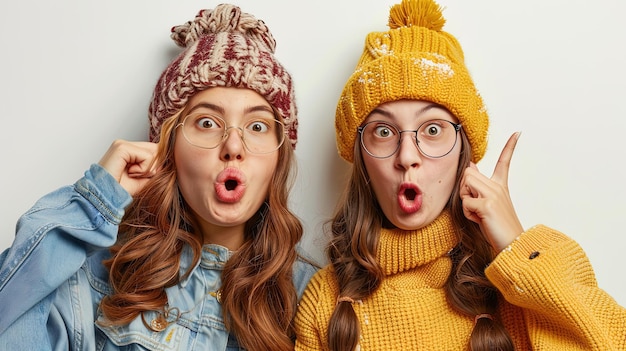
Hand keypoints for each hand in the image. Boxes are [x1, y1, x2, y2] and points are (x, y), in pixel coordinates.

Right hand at [98, 140, 158, 195]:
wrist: (106, 197)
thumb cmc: (121, 190)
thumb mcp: (144, 178)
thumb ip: (156, 167)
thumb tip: (168, 160)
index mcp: (129, 150)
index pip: (154, 150)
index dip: (157, 164)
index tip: (145, 175)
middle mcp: (125, 144)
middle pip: (156, 150)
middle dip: (152, 167)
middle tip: (135, 176)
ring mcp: (122, 144)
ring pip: (153, 153)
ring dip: (147, 170)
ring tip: (131, 174)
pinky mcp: (121, 147)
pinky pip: (147, 156)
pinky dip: (143, 169)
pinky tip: (130, 173)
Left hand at [459, 132, 523, 250]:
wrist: (512, 244)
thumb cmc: (496, 226)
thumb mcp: (487, 204)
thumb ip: (479, 186)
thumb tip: (471, 165)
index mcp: (501, 186)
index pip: (505, 161)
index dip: (510, 146)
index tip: (517, 133)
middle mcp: (499, 187)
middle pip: (469, 172)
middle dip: (464, 189)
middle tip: (474, 205)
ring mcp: (494, 195)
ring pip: (465, 184)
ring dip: (465, 200)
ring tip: (478, 213)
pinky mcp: (487, 205)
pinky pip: (465, 202)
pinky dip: (467, 213)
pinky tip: (480, 220)